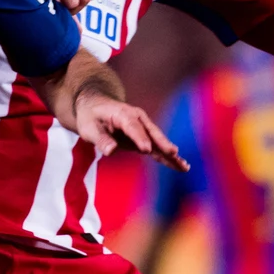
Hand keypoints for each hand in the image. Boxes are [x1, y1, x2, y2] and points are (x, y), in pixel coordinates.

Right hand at [35, 0, 90, 13]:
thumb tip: (79, 30)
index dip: (76, 9)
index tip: (64, 8)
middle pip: (73, 2)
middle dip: (64, 9)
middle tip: (51, 6)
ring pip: (58, 3)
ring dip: (51, 8)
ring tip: (41, 2)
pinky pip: (43, 1)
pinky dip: (40, 6)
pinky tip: (34, 0)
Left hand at [74, 90, 189, 171]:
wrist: (95, 107)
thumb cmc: (91, 116)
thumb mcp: (89, 127)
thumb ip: (100, 139)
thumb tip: (110, 151)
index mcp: (124, 114)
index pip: (133, 127)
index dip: (140, 138)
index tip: (147, 150)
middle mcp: (138, 119)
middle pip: (152, 132)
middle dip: (163, 144)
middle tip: (173, 153)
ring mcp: (143, 129)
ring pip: (159, 142)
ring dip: (171, 154)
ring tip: (184, 166)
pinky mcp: (144, 139)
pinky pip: (157, 149)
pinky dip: (167, 157)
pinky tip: (180, 166)